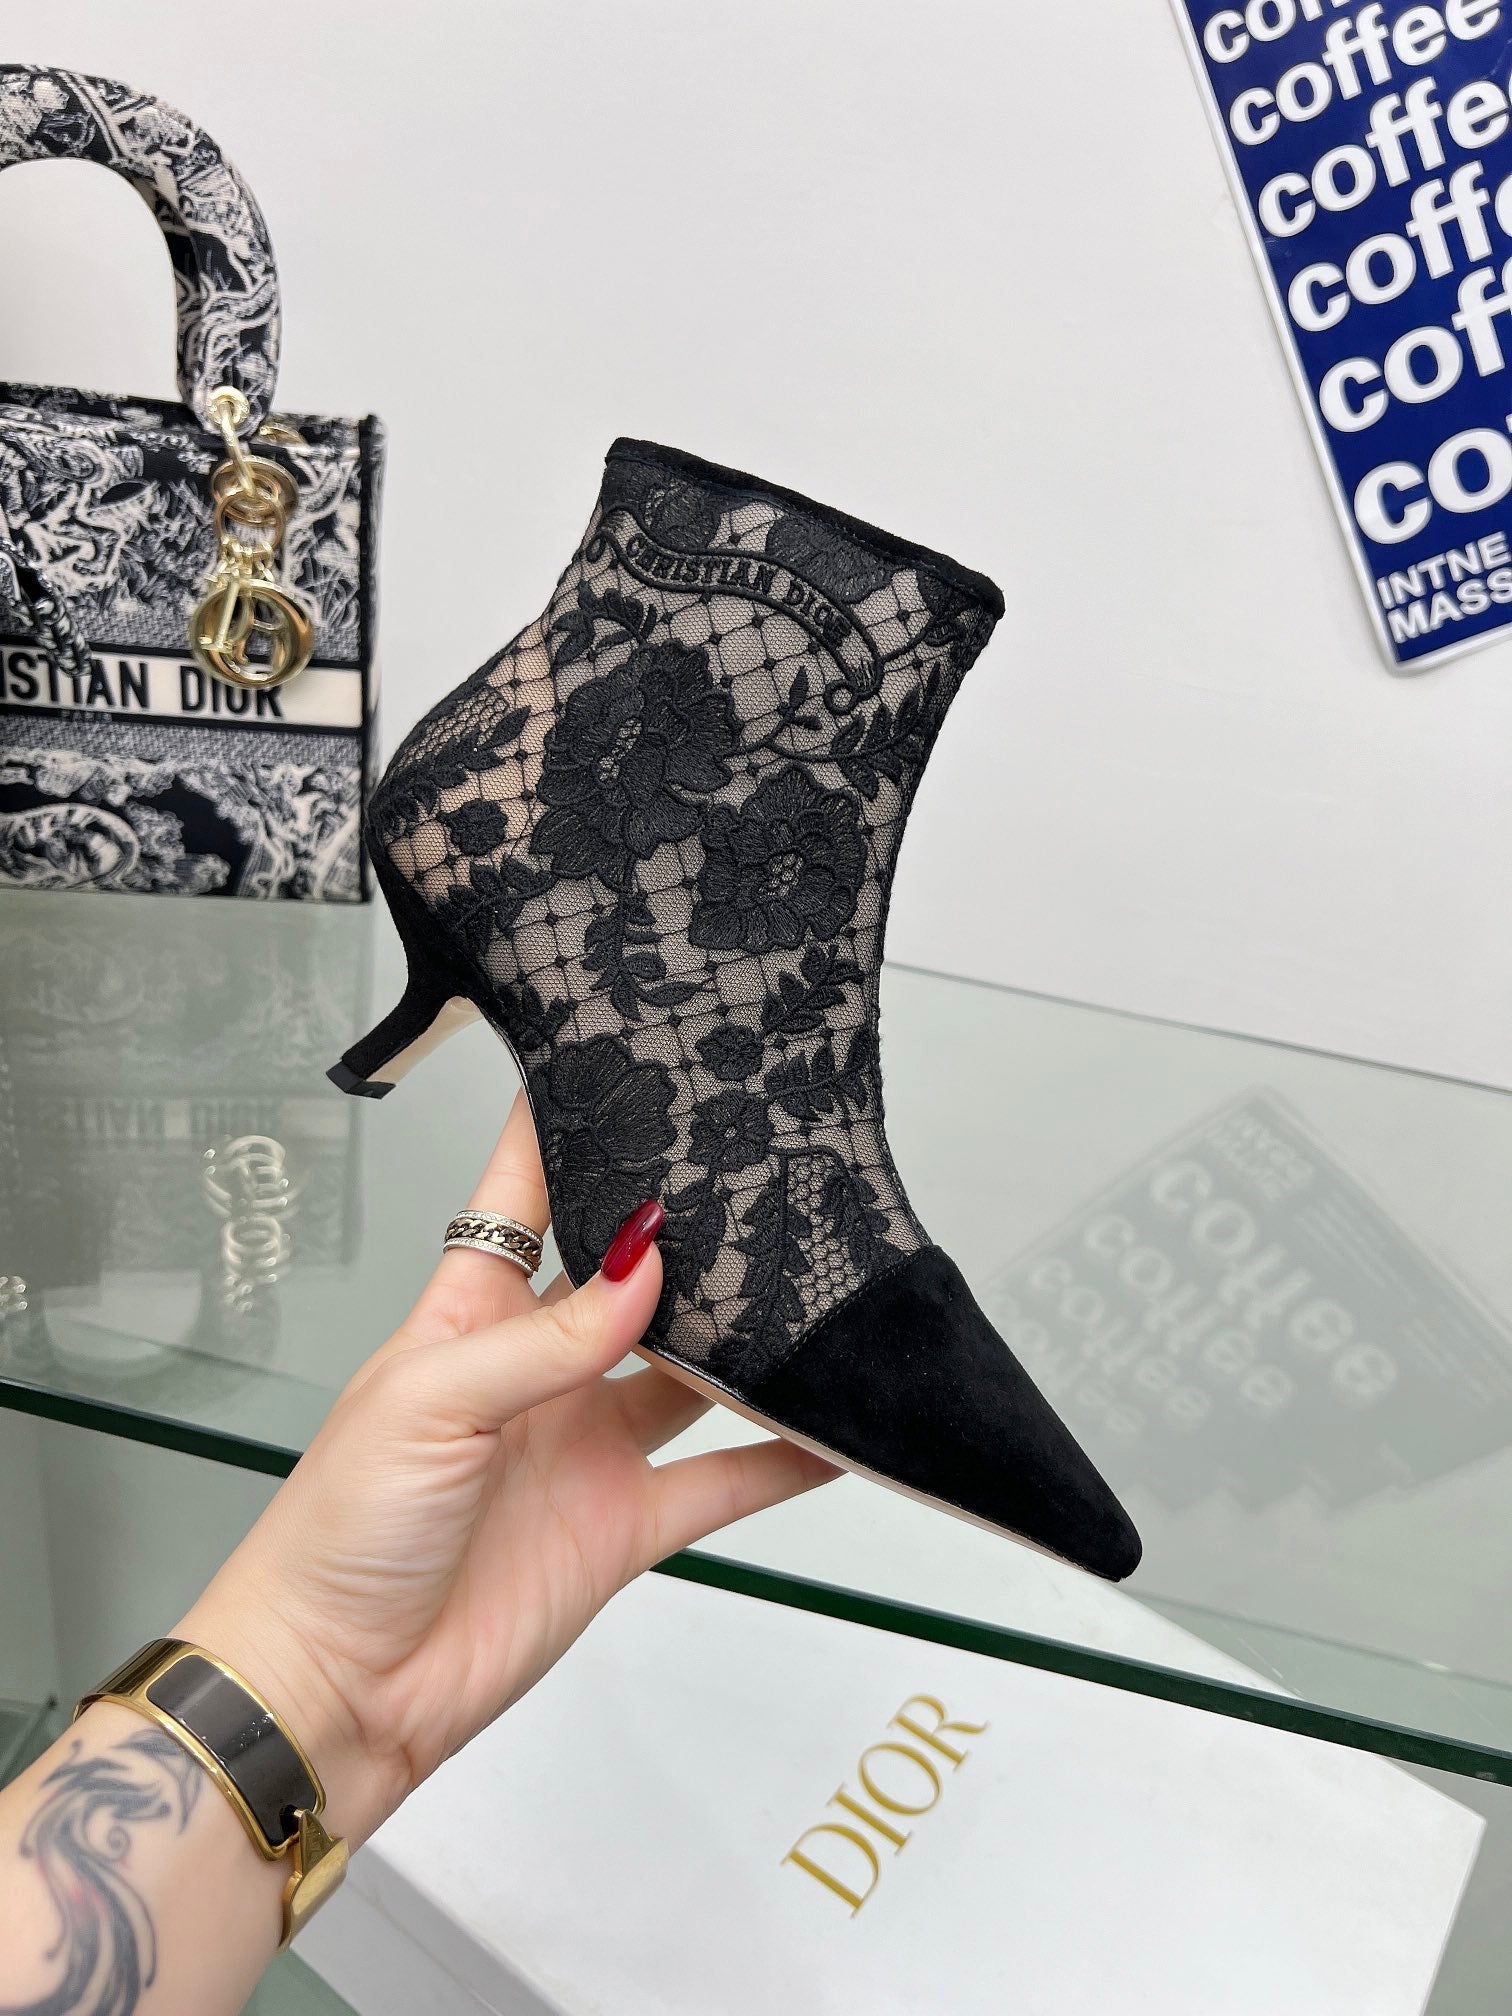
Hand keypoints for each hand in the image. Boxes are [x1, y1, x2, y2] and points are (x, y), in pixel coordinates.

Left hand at [177, 1092, 835, 1843]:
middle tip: (766, 1171)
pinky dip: (783, 1457)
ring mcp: (587, 1442)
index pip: (524, 1193)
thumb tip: (645, 1261)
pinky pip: (722, 1481)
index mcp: (471, 1310)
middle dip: (689, 1226)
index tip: (630, 1059)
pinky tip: (839, 1428)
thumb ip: (545, 1338)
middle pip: (630, 1272)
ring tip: (822, 1283)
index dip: (569, 1126)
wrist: (341, 1691)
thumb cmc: (343, 1529)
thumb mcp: (429, 1403)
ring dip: (749, 1337)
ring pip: (691, 1370)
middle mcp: (539, 1365)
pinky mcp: (623, 1525)